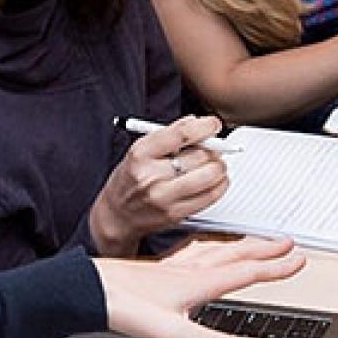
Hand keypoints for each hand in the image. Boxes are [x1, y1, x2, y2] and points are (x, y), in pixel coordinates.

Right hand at [87, 115, 231, 254]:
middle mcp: (151, 176)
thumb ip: (168, 136)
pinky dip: (220, 184)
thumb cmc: (130, 179)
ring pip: (210, 175)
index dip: (204, 126)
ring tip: (213, 164)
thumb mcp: (140, 150)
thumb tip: (197, 123)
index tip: (213, 124)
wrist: (117, 214)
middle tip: (212, 147)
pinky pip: (210, 196)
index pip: (181, 134)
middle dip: (213, 148)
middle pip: (200, 155)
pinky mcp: (176, 213)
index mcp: (141, 154)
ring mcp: (164, 197)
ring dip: (219, 166)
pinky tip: (214, 180)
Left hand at [93, 236, 305, 337]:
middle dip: (263, 249)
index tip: (299, 260)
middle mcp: (186, 270)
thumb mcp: (176, 333)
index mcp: (197, 282)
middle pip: (234, 255)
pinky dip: (205, 249)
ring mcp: (169, 268)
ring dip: (238, 246)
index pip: (246, 271)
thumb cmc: (123, 308)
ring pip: (213, 251)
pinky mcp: (152, 270)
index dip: (275, 267)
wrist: (85, 291)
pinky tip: (197, 255)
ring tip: (252, 242)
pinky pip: (190, 253)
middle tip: (287, 243)